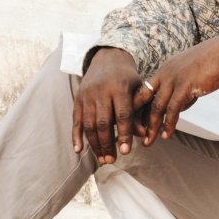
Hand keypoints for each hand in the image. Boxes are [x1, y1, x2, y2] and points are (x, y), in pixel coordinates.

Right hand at [72, 47, 153, 165]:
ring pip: (89, 123)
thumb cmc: (127, 78)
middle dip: (107, 143)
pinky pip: (76, 120)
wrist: (107, 58)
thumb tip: (143, 135)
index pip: (122, 114)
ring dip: (95, 144)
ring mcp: (87, 95)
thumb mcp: (138, 90)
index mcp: (120, 87)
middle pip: (103, 122)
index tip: (126, 151)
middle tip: (112, 160)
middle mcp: (101, 91)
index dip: (123, 133)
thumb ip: (140, 111)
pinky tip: (79, 150)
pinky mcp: (78, 99)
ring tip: (102, 159)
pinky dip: (76, 136)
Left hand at [142, 35, 218, 144]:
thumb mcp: (190, 74)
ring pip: (156, 106)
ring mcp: (174, 79)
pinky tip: (166, 135)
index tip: (138, 124)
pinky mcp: (185, 86)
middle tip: (138, 136)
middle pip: (145, 99)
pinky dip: (169, 123)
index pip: (145, 90)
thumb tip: (177, 109)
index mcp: (165, 70)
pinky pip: (173, 108)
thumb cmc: (212, 62)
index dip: (140, 108)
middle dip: (139, 120)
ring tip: (149, 142)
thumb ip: (181, 90)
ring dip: (152, 127)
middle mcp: (165, 73)